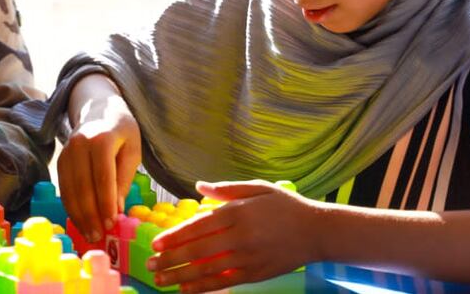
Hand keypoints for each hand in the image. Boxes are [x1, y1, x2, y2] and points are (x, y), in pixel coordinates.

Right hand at [57, 92, 140, 242]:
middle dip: (91, 214)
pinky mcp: (60, 160)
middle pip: (82, 185)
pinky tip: (79, 221)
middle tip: (99, 235)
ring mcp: (66, 152)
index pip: (102, 176)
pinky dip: (71, 207)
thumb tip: (116, 209)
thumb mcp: (132, 149)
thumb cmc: (122, 131)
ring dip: (78, 215)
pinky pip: (63, 188)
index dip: (106, 201)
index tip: (112, 222)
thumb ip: (124, 178)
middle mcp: (79, 144)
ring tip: (90, 234)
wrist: (98, 109)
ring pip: (69, 189)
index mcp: (101, 138)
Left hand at [148, 180, 321, 292]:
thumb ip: (226, 189)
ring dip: (181, 277)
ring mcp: (248, 258)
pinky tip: (187, 290)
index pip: (198, 226)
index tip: (156, 243)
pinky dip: (204, 287)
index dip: (174, 236)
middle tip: (151, 264)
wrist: (318, 231)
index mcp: (237, 212)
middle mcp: (240, 236)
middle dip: (170, 259)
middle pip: (197, 250)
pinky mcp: (255, 274)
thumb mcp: (258, 188)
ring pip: (207, 270)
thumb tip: (198, 186)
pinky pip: (224, 282)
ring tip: (161, 281)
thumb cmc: (286, 206)